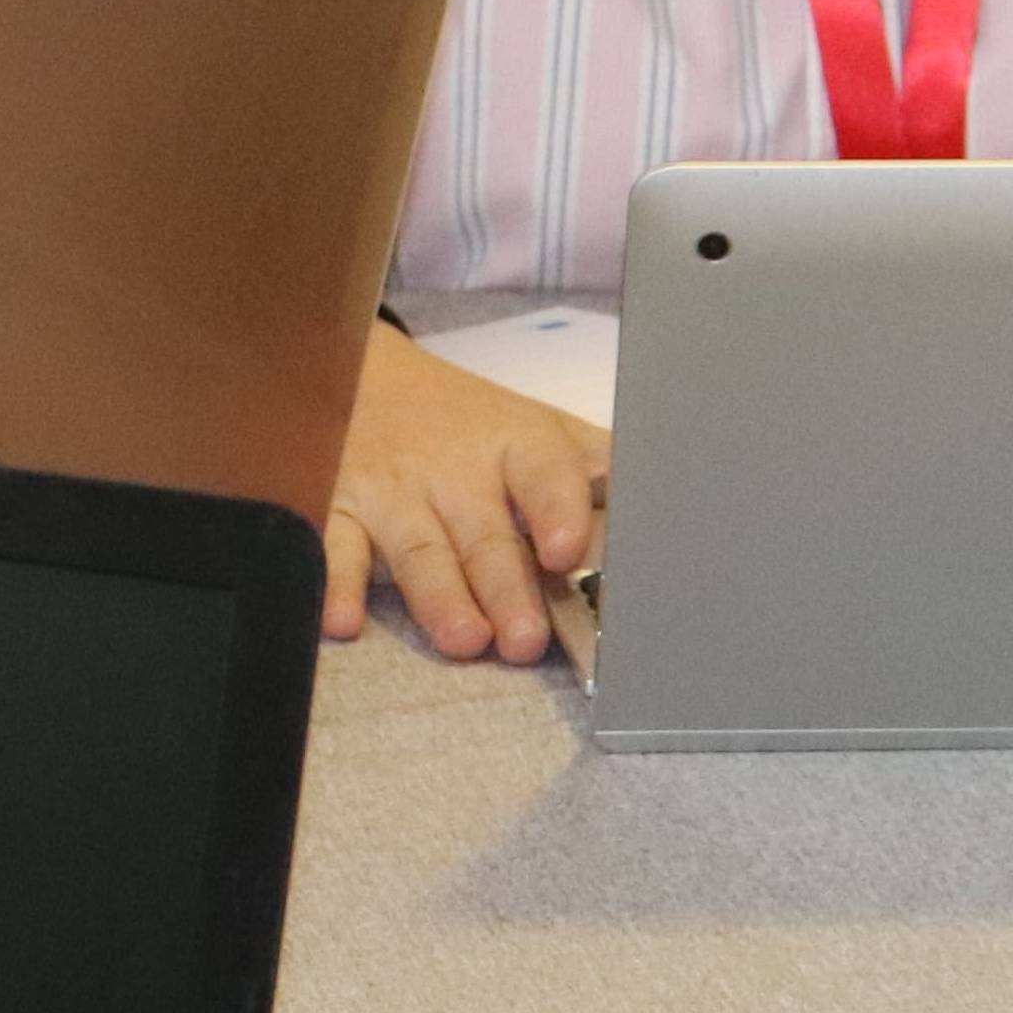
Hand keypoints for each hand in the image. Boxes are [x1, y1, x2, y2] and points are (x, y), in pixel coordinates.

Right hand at [324, 321, 603, 664]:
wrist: (363, 373)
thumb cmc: (471, 424)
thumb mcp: (539, 431)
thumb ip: (599, 473)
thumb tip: (678, 518)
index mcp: (514, 444)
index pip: (542, 472)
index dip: (555, 509)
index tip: (566, 548)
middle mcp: (452, 470)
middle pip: (483, 533)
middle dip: (504, 585)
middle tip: (524, 639)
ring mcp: (391, 492)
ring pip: (418, 549)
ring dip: (438, 596)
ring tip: (464, 639)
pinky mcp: (337, 509)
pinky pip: (334, 547)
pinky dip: (335, 582)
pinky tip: (343, 620)